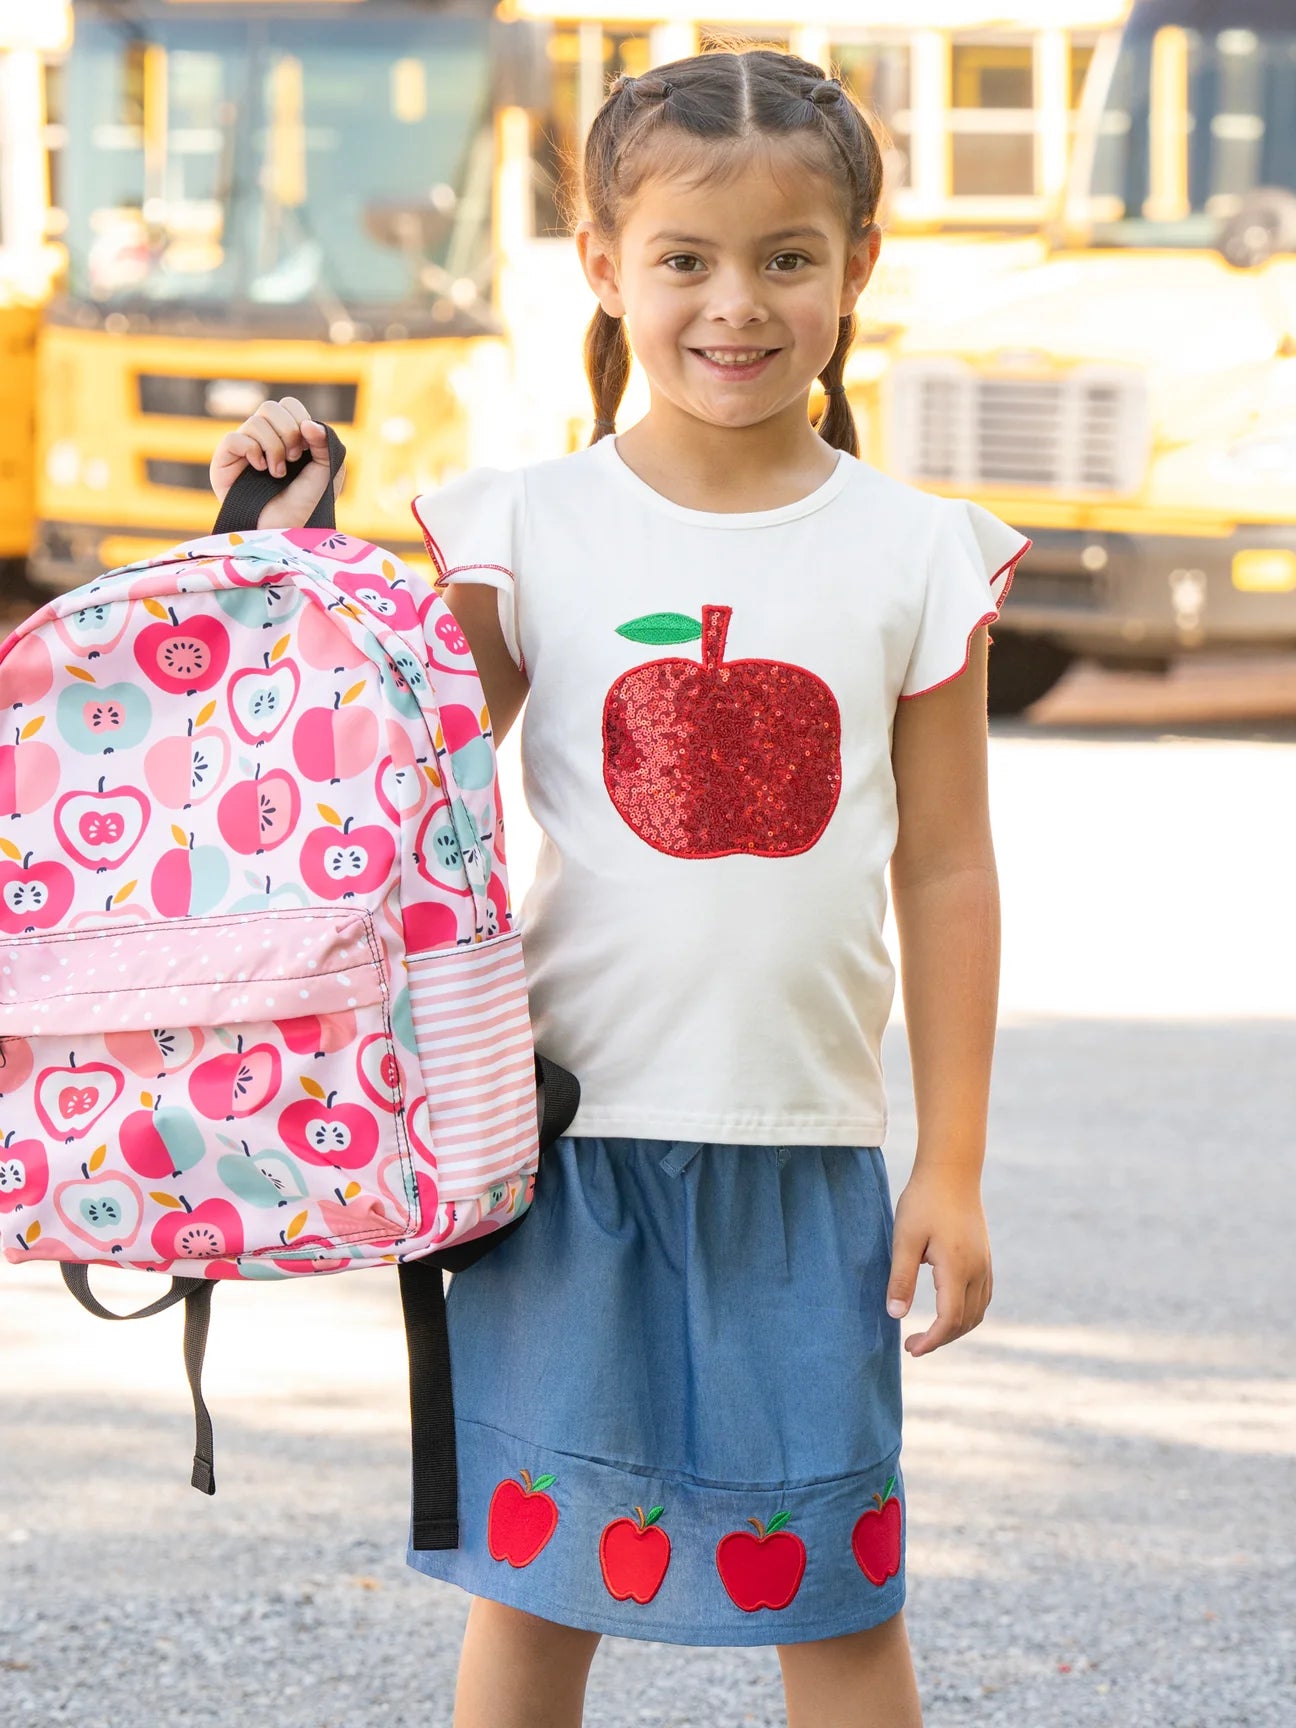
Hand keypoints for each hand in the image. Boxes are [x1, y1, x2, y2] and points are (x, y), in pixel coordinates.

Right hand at [208, 396, 345, 528]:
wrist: (286, 529)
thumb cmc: (306, 503)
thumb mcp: (326, 471)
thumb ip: (325, 441)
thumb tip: (307, 423)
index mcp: (287, 435)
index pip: (289, 405)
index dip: (300, 420)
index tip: (307, 448)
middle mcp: (263, 438)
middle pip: (271, 407)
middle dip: (288, 432)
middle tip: (294, 459)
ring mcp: (243, 448)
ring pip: (255, 421)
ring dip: (274, 447)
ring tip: (278, 473)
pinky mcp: (224, 460)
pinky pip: (234, 438)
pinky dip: (252, 451)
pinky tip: (260, 470)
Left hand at [885, 1166, 991, 1355]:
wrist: (952, 1170)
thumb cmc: (923, 1201)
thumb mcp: (904, 1238)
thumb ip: (901, 1278)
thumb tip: (896, 1315)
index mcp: (957, 1268)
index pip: (949, 1320)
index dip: (930, 1340)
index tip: (910, 1349)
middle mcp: (977, 1270)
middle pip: (965, 1321)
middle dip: (941, 1339)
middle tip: (912, 1344)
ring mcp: (985, 1264)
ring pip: (978, 1311)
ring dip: (956, 1329)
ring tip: (930, 1333)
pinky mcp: (985, 1257)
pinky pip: (983, 1297)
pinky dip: (967, 1312)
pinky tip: (949, 1310)